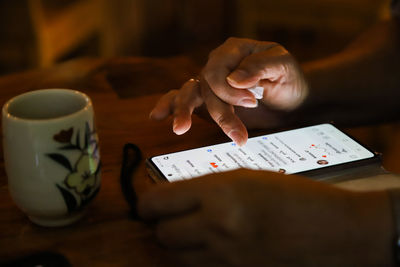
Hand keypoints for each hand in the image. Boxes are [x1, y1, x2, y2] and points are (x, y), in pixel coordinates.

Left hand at [138, 170, 392, 265]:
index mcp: (219, 193)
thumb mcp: (246, 179)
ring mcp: (225, 258)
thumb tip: (172, 198)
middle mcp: (216, 227)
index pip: (157, 203)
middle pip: (162, 234)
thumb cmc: (293, 196)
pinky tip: (213, 247)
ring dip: (178, 245)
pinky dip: (198, 259)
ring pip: (177, 257)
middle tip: (173, 218)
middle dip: (162, 226)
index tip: (148, 205)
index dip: (147, 204)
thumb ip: (206, 189)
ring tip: (194, 232)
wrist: (334, 232)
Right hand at [150, 38, 308, 145]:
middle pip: (202, 85)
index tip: (252, 103)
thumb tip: (234, 79)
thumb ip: (261, 67)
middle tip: (237, 134)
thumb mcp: (284, 67)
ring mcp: (210, 83)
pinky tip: (157, 116)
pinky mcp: (207, 101)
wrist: (291, 100)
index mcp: (234, 50)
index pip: (217, 69)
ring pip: (188, 94)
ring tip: (180, 129)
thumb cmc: (288, 80)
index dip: (229, 90)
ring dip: (184, 112)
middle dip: (218, 111)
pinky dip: (168, 106)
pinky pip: (181, 98)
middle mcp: (218, 65)